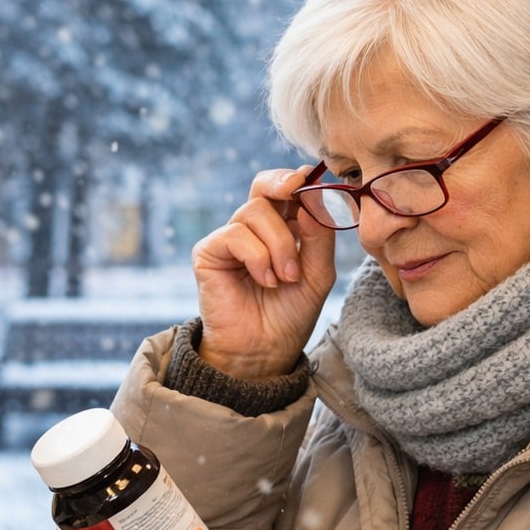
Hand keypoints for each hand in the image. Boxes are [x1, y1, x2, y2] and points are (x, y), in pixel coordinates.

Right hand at [191, 167, 337, 379]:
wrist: (265, 350)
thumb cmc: (290, 314)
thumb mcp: (318, 274)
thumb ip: (320, 236)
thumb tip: (314, 198)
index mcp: (282, 228)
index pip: (288, 190)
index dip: (301, 180)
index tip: (315, 179)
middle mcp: (254, 230)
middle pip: (263, 185)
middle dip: (283, 183)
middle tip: (298, 188)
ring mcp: (230, 239)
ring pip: (255, 212)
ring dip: (280, 244)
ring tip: (287, 277)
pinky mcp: (209, 253)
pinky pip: (236, 234)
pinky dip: (257, 257)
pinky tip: (265, 280)